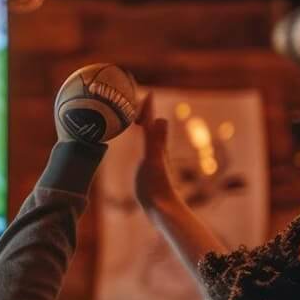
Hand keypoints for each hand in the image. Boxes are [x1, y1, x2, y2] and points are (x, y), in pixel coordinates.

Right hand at [133, 93, 175, 208]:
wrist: (162, 208)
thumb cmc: (156, 185)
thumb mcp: (153, 160)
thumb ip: (155, 140)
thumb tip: (160, 118)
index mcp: (156, 146)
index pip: (150, 121)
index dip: (148, 108)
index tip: (147, 92)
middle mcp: (157, 151)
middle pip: (151, 126)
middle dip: (146, 113)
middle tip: (139, 100)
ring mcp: (154, 160)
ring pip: (149, 138)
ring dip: (143, 126)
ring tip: (137, 117)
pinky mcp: (149, 171)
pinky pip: (145, 150)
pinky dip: (141, 141)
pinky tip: (139, 144)